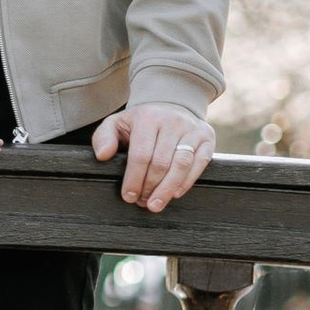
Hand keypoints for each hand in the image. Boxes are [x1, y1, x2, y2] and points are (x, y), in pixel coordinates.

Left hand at [94, 100, 212, 211]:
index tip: (129, 196)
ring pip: (181, 165)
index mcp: (147, 117)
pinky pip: (199, 164)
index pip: (141, 154)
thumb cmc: (141, 121)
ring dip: (167, 189)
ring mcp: (192, 129)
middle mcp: (172, 121)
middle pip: (161, 163)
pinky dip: (186, 183)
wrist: (172, 104)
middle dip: (150, 187)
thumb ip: (103, 138)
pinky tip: (174, 194)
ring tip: (156, 204)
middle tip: (142, 202)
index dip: (134, 179)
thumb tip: (103, 155)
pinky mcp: (207, 138)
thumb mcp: (117, 123)